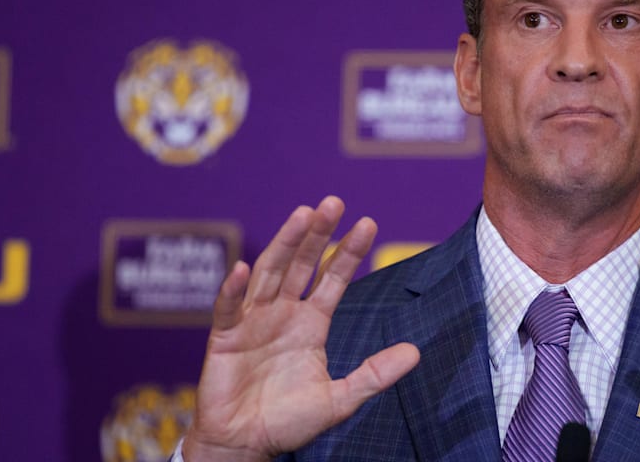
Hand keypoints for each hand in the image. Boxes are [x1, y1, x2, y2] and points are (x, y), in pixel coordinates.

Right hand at [182, 197, 419, 461]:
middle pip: (302, 264)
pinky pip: (227, 310)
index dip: (348, 252)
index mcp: (311, 323)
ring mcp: (252, 321)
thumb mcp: (340, 399)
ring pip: (269, 273)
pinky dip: (232, 290)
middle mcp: (283, 313)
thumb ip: (375, 375)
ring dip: (284, 244)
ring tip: (301, 215)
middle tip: (333, 202)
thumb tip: (416, 352)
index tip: (368, 223)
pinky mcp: (223, 339)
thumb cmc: (289, 422)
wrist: (245, 445)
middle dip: (317, 233)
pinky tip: (241, 268)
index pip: (332, 278)